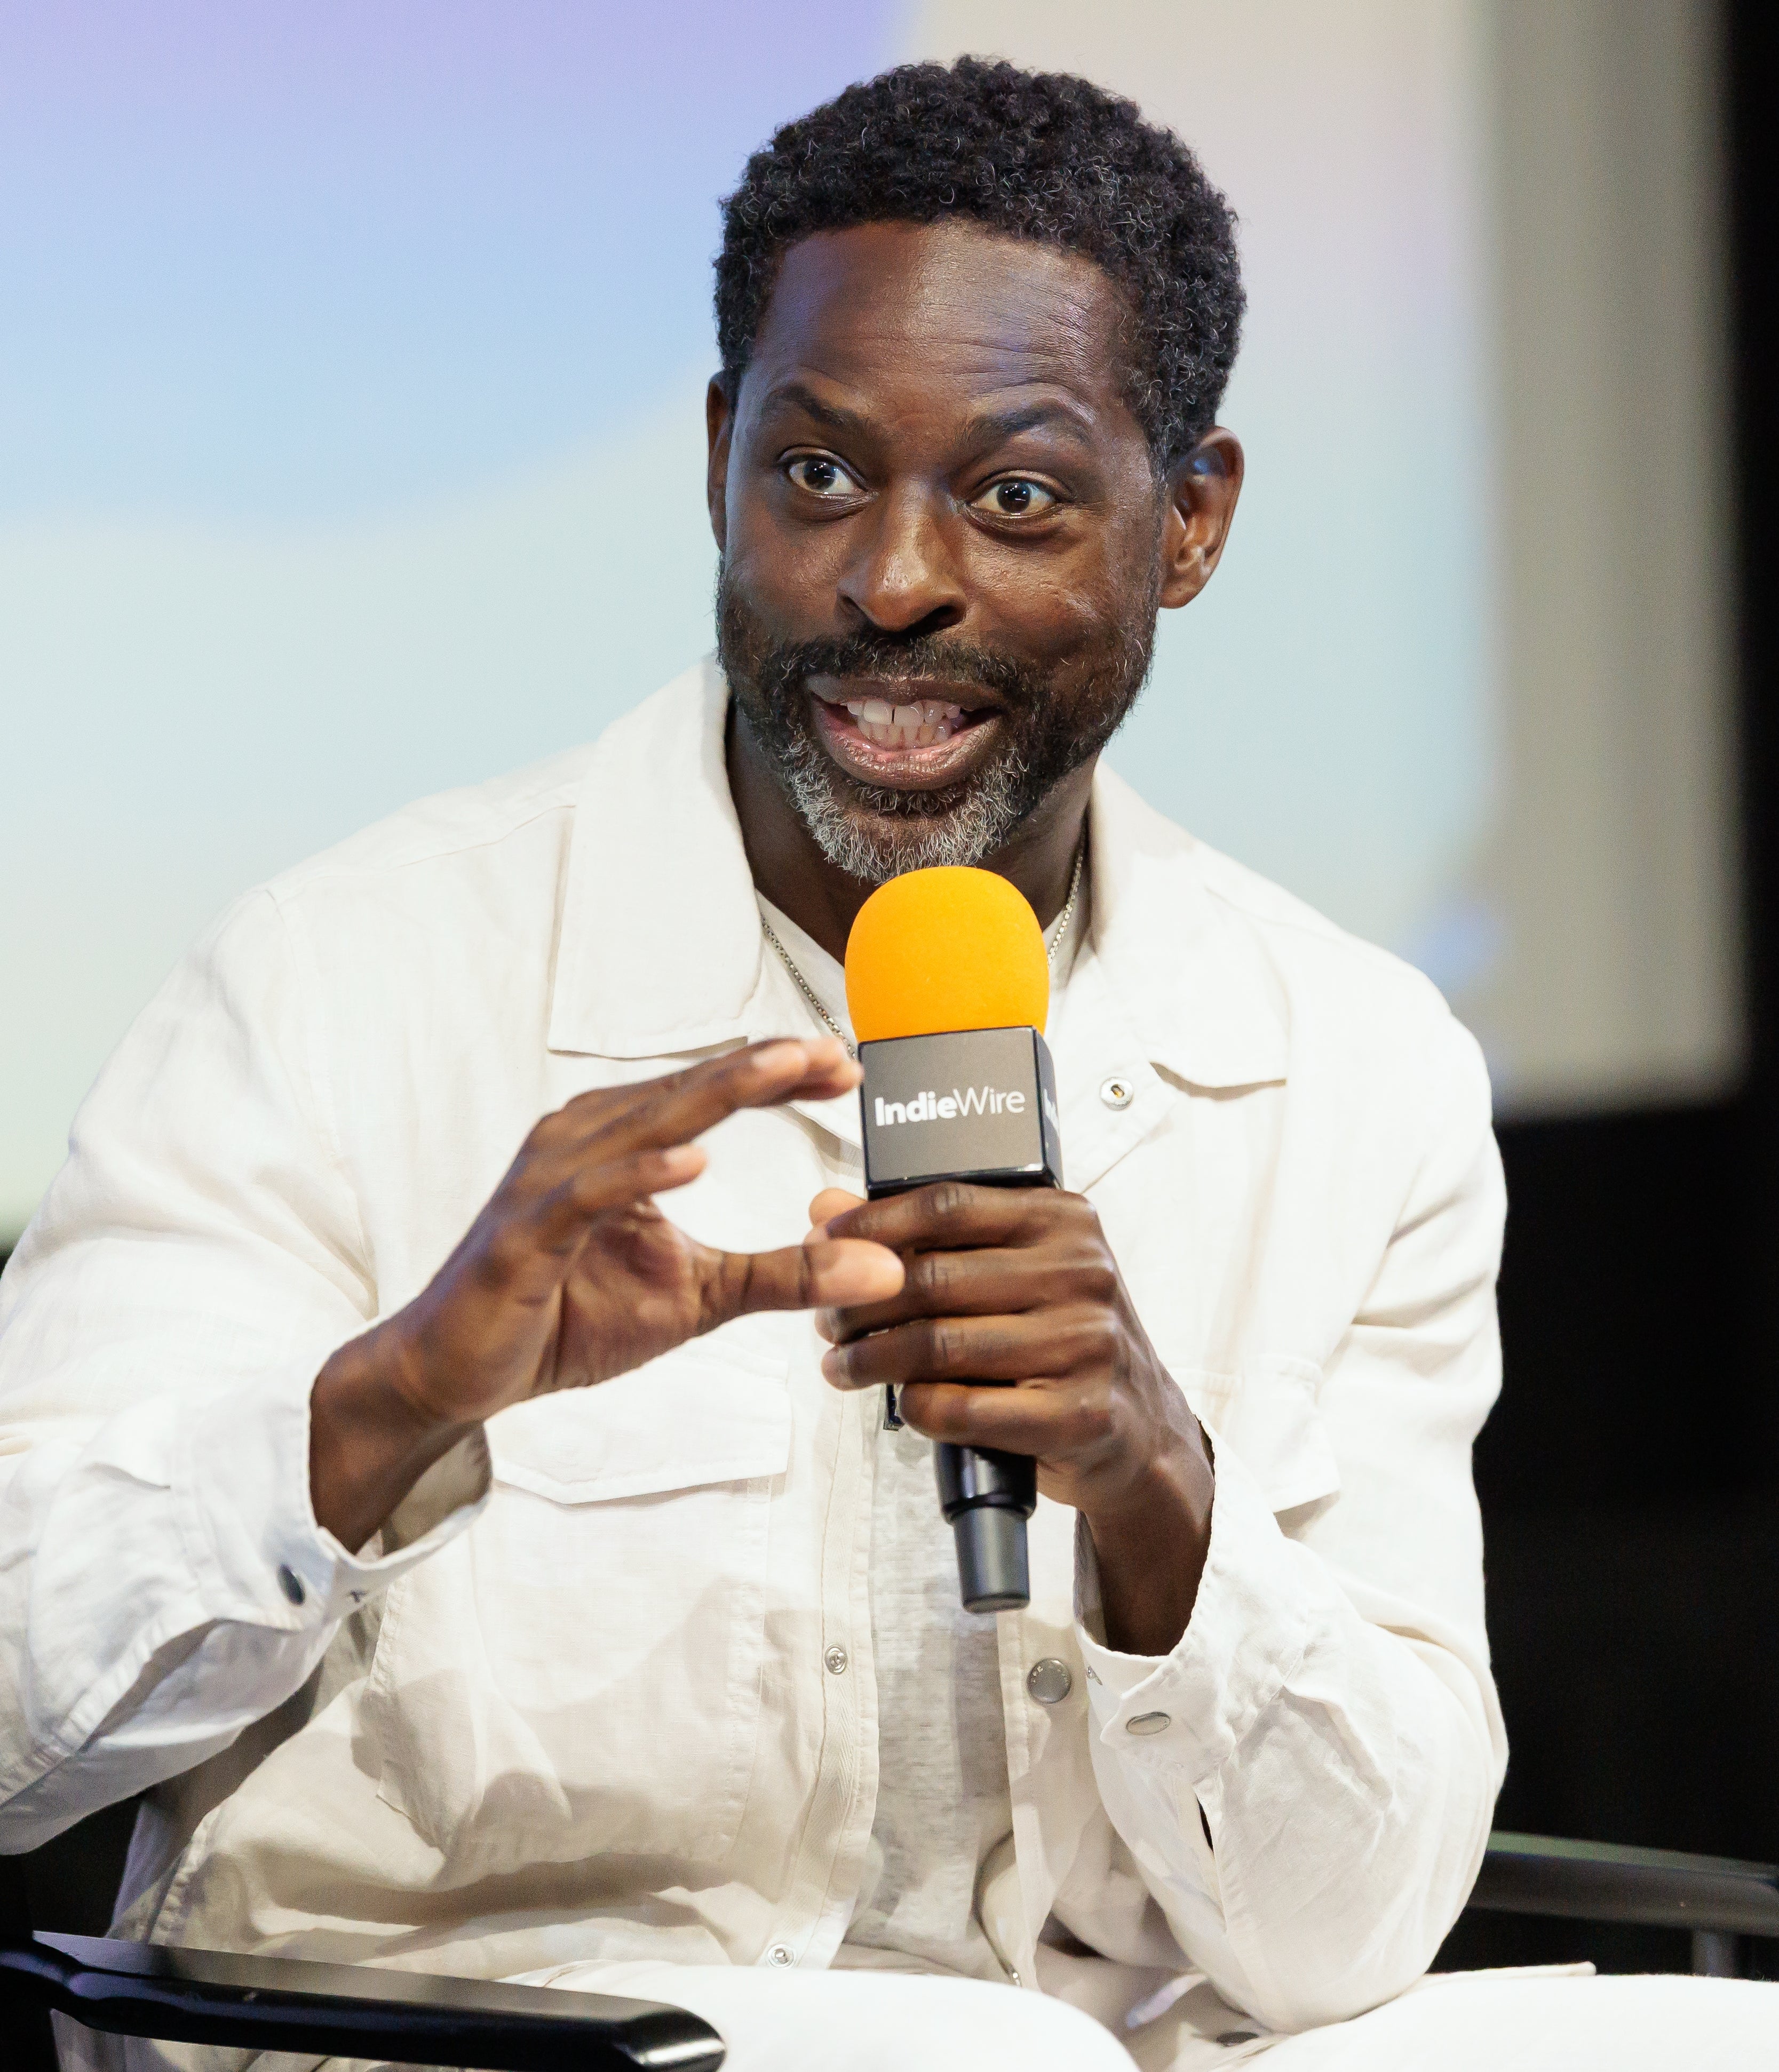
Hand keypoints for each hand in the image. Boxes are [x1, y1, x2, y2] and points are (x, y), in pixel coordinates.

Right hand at [310, 1041, 902, 1548]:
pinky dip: (640, 1172)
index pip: (713, 1094)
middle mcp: (585, 1141)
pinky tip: (694, 1161)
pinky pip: (588, 1192)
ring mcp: (551, 1181)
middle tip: (835, 1054)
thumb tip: (883, 1268)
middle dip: (765, 1068)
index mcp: (622, 1141)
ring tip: (784, 1070)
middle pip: (688, 1091)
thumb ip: (786, 1275)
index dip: (780, 1076)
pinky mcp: (527, 1233)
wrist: (460, 1371)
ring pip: (645, 1125)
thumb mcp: (700, 1297)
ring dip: (717, 1094)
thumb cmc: (568, 1318)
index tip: (849, 1067)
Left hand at [809, 1182, 1212, 1652]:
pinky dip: (917, 1409)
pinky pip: (964, 1409)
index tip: (821, 1248)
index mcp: (1063, 1220)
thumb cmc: (1061, 1343)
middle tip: (825, 1322)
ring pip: (939, 1345)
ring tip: (841, 1365)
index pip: (946, 1204)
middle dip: (858, 1303)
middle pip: (932, 1277)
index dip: (871, 1226)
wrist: (1139, 1432)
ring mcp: (1087, 1343)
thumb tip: (825, 1209)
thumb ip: (925, 1237)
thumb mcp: (1008, 1273)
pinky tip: (902, 1406)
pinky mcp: (1081, 1413)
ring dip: (871, 1360)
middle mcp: (1081, 1272)